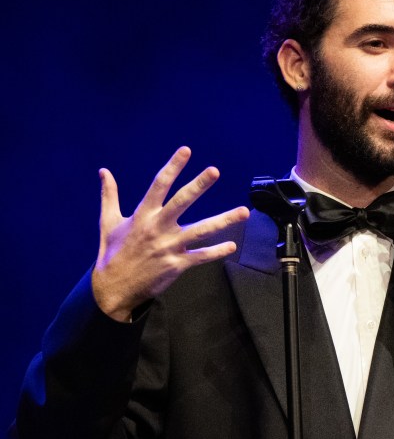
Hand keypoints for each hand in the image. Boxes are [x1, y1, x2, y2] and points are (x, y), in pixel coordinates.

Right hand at [93, 146, 249, 320]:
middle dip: (198, 185)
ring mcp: (169, 247)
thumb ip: (110, 195)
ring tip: (244, 212)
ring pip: (201, 231)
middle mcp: (158, 228)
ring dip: (224, 221)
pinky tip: (232, 245)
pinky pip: (201, 257)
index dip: (173, 167)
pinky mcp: (176, 265)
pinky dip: (217, 252)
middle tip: (214, 170)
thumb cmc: (112, 253)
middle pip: (181, 202)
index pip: (159, 185)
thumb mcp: (108, 222)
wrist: (114, 288)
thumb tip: (104, 171)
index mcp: (142, 215)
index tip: (186, 151)